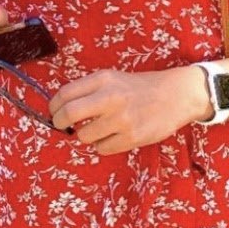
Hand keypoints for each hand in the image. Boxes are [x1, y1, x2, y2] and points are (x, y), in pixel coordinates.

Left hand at [49, 66, 203, 154]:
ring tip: (98, 129)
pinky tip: (113, 136)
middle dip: (60, 123)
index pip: (65, 93)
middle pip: (69, 114)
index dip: (54, 106)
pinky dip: (102, 145)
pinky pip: (102, 149)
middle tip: (63, 126)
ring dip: (86, 136)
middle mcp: (110, 97)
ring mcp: (121, 119)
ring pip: (84, 136)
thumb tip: (61, 107)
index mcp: (103, 79)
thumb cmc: (139, 87)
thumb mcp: (113, 78)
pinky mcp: (132, 137)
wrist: (175, 95)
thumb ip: (89, 90)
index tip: (54, 112)